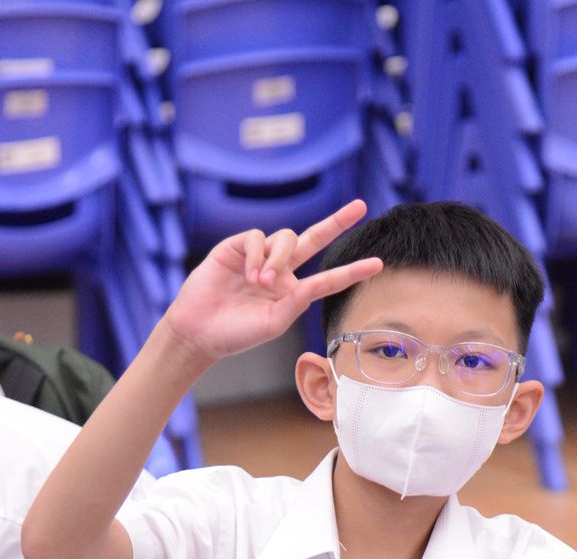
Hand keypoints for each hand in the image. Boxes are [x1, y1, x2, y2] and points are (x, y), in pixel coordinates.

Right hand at [162, 200, 381, 364]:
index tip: (378, 264)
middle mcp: (280, 271)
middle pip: (314, 239)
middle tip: (360, 206)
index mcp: (292, 292)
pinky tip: (248, 273)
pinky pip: (258, 237)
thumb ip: (296, 302)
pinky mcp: (237, 246)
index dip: (352, 271)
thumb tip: (312, 283)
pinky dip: (257, 254)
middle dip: (337, 222)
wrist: (199, 331)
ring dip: (278, 258)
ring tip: (261, 283)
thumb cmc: (236, 334)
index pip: (328, 278)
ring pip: (286, 238)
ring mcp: (260, 257)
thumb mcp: (273, 323)